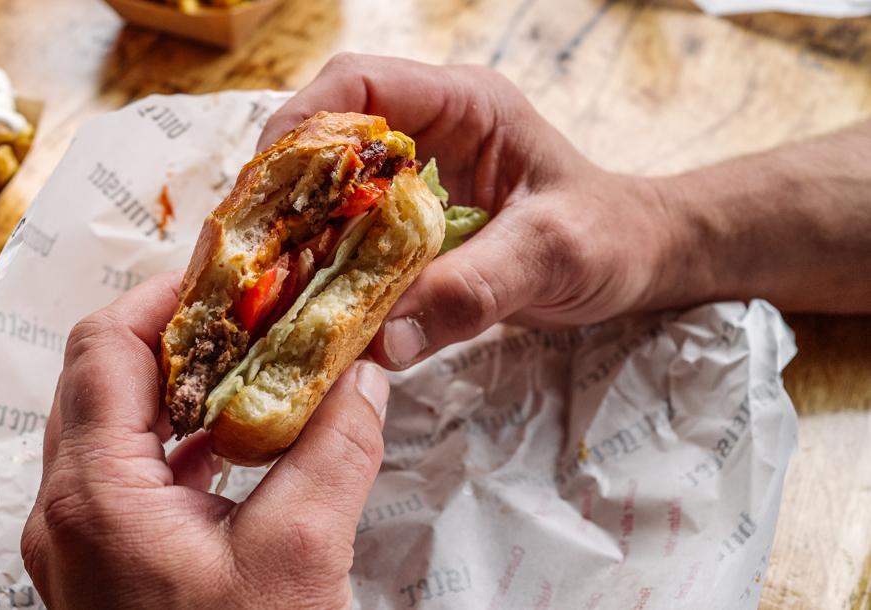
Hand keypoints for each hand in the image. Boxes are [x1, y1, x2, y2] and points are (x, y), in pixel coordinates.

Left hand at [21, 270, 390, 608]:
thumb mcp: (301, 555)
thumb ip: (334, 448)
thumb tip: (363, 372)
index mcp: (93, 494)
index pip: (105, 346)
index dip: (170, 295)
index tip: (236, 274)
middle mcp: (65, 510)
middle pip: (101, 377)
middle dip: (179, 334)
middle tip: (253, 310)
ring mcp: (76, 541)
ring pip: (112, 424)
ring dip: (182, 387)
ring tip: (255, 361)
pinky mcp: (102, 565)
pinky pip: (127, 473)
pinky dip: (181, 441)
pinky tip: (242, 440)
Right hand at [260, 54, 691, 368]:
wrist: (637, 261)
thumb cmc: (610, 236)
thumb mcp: (552, 255)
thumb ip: (473, 290)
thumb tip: (383, 340)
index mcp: (464, 106)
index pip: (361, 84)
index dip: (304, 124)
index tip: (268, 184)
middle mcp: (430, 134)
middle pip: (327, 140)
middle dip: (282, 191)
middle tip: (250, 249)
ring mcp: (417, 181)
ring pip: (330, 192)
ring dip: (295, 235)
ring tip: (264, 282)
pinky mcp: (412, 227)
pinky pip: (350, 237)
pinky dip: (323, 267)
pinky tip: (304, 302)